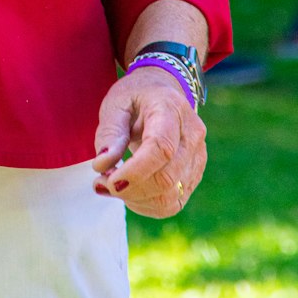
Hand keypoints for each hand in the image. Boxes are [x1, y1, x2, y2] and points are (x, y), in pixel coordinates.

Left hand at [90, 66, 206, 217]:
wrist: (163, 92)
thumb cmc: (135, 97)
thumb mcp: (115, 104)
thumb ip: (109, 133)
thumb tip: (102, 165)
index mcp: (171, 109)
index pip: (161, 149)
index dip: (135, 172)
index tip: (107, 181)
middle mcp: (192, 135)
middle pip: (167, 178)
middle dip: (130, 190)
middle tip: (100, 184)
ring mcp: (197, 157)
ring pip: (171, 196)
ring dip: (136, 200)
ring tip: (110, 186)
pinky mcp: (194, 175)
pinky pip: (173, 203)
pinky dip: (147, 205)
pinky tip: (129, 192)